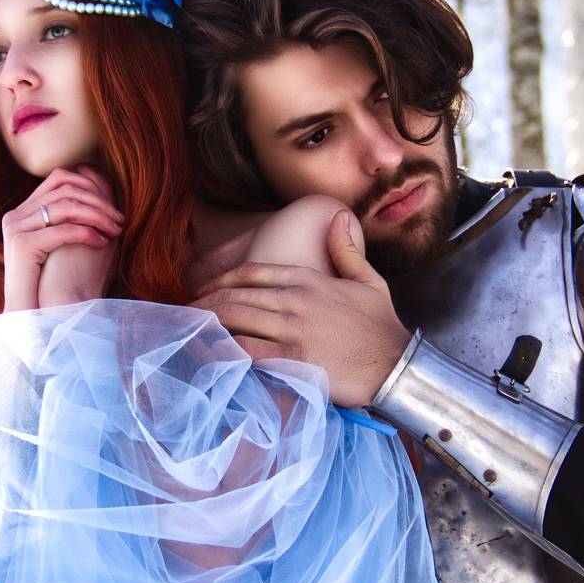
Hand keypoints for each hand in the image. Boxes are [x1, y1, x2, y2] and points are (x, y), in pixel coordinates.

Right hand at [0, 165, 122, 310]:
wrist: (28, 314)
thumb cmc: (50, 283)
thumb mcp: (63, 243)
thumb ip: (74, 219)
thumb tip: (105, 196)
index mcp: (23, 211)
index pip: (59, 179)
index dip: (91, 186)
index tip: (113, 208)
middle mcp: (16, 215)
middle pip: (65, 188)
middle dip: (98, 202)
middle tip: (119, 220)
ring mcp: (16, 228)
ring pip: (66, 206)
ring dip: (97, 216)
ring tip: (115, 231)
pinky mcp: (23, 245)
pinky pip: (63, 230)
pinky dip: (87, 234)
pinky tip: (103, 244)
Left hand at [191, 210, 411, 405]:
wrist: (396, 365)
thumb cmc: (381, 327)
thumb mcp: (369, 280)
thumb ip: (346, 250)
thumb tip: (338, 217)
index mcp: (308, 280)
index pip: (252, 272)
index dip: (222, 279)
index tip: (205, 288)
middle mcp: (294, 300)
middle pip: (234, 295)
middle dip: (205, 303)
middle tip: (187, 312)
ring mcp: (290, 330)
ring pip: (234, 319)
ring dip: (208, 324)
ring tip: (189, 330)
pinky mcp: (291, 359)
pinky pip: (245, 351)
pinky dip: (223, 349)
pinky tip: (210, 352)